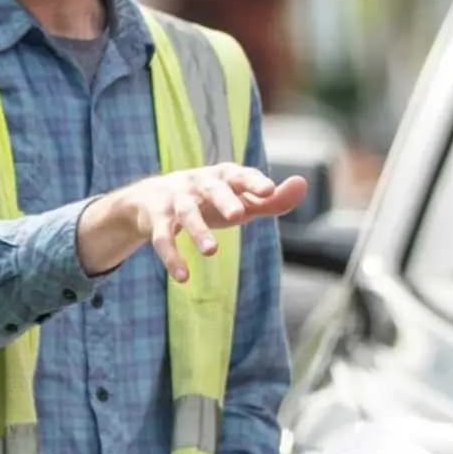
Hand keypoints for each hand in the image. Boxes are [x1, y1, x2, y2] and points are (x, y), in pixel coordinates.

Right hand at [81, 165, 309, 281]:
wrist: (150, 198)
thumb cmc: (209, 201)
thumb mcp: (240, 200)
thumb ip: (271, 199)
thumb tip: (302, 184)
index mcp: (223, 176)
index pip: (240, 175)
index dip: (254, 182)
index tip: (269, 191)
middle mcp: (198, 183)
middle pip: (212, 188)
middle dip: (224, 200)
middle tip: (239, 215)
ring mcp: (175, 200)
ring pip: (186, 213)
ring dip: (198, 231)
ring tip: (213, 251)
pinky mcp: (155, 220)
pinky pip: (162, 238)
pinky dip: (171, 257)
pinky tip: (183, 278)